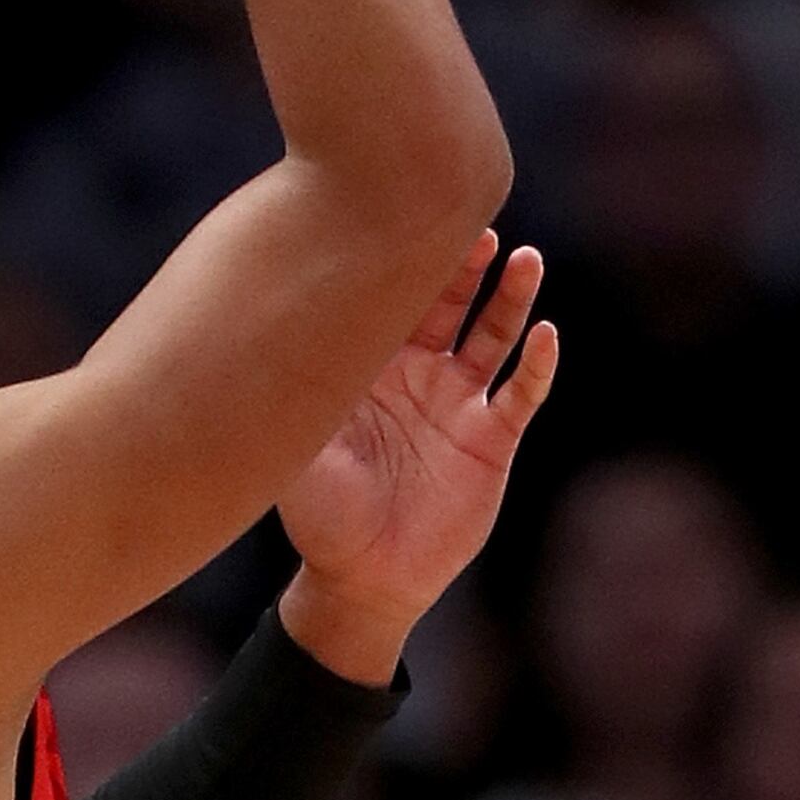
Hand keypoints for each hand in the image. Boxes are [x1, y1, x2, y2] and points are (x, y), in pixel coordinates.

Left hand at [274, 235, 562, 685]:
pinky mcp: (492, 440)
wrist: (363, 581)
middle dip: (462, 264)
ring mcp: (458, 404)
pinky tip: (546, 334)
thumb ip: (290, 400)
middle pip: (449, 302)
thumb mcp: (296, 453)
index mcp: (370, 368)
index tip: (411, 218)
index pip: (391, 298)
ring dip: (509, 298)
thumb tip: (253, 340)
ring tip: (525, 259)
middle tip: (474, 224)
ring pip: (493, 336)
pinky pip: (521, 393)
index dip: (405, 260)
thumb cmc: (320, 516)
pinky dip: (536, 364)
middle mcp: (419, 374)